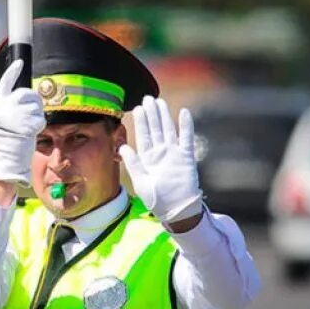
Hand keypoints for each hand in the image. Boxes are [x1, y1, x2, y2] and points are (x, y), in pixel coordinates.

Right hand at [0, 60, 45, 185]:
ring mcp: (15, 116)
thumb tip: (27, 93)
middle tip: (30, 114)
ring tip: (27, 127)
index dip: (12, 71)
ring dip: (37, 116)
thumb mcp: (6, 117)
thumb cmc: (10, 136)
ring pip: (37, 106)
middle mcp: (4, 108)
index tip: (20, 62)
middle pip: (28, 93)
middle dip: (34, 101)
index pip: (5, 82)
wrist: (8, 155)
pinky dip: (40, 125)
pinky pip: (41, 118)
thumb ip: (13, 104)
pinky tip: (31, 133)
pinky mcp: (26, 125)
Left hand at [119, 96, 202, 222]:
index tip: (138, 108)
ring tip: (160, 102)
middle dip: (151, 114)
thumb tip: (122, 146)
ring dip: (165, 116)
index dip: (141, 122)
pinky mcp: (187, 157)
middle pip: (155, 129)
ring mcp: (174, 154)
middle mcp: (160, 153)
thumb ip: (133, 163)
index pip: (143, 135)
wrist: (177, 210)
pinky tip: (183, 113)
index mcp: (148, 158)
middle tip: (148, 98)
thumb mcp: (140, 182)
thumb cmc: (157, 200)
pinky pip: (187, 139)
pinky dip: (186, 126)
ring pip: (169, 130)